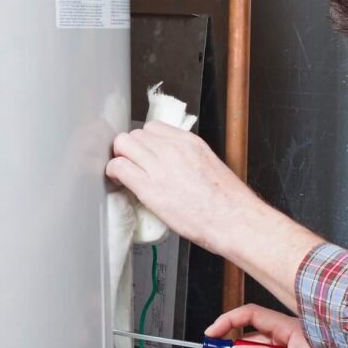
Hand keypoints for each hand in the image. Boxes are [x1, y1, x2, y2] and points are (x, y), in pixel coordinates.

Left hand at [105, 122, 263, 254]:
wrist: (233, 219)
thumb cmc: (227, 201)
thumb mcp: (210, 165)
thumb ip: (188, 158)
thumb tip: (173, 164)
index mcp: (189, 142)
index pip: (153, 127)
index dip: (145, 142)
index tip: (144, 154)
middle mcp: (173, 149)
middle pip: (135, 134)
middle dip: (130, 149)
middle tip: (132, 165)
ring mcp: (160, 166)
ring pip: (123, 144)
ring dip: (120, 157)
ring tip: (125, 173)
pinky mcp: (149, 187)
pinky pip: (119, 167)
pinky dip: (114, 172)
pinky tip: (118, 182)